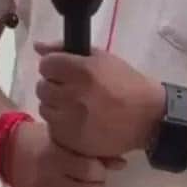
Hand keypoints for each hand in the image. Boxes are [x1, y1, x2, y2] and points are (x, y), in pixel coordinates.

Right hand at [5, 120, 115, 186]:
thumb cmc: (41, 141)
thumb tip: (122, 164)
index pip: (90, 170)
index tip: (96, 166)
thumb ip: (92, 150)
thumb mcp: (64, 137)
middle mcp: (49, 179)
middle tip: (94, 182)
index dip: (99, 169)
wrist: (11, 152)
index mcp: (54, 156)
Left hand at [35, 41, 164, 157]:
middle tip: (71, 89)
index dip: (53, 66)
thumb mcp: (101, 58)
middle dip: (54, 85)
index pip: (46, 64)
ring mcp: (73, 120)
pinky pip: (53, 127)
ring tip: (74, 105)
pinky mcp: (74, 140)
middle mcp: (75, 95)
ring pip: (45, 107)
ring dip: (55, 105)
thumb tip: (38, 46)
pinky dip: (61, 123)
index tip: (63, 71)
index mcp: (83, 71)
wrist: (148, 117)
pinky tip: (77, 120)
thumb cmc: (126, 83)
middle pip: (42, 87)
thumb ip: (65, 49)